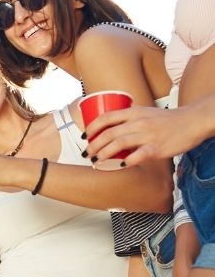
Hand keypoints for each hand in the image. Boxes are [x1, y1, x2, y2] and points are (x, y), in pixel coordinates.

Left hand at [84, 105, 198, 165]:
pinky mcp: (157, 148)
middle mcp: (138, 122)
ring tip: (97, 161)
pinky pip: (138, 156)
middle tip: (87, 153)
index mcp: (134, 112)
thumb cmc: (167, 119)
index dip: (91, 127)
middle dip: (94, 145)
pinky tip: (120, 165)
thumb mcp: (145, 111)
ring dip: (104, 154)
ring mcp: (147, 135)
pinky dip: (127, 161)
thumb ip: (130, 115)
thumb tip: (112, 120)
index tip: (84, 136)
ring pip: (119, 144)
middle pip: (109, 133)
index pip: (106, 118)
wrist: (191, 122)